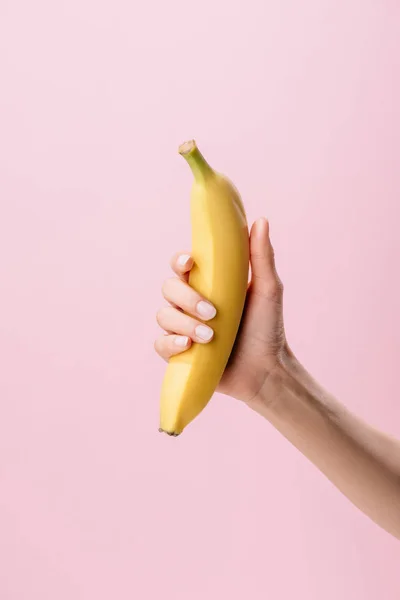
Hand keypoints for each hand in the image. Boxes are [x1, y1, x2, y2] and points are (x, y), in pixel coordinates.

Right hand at [154, 218, 287, 403]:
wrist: (266, 370)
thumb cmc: (267, 328)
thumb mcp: (268, 290)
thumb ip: (261, 256)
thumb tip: (260, 220)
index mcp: (208, 284)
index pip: (182, 265)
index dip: (179, 261)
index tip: (190, 263)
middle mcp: (191, 303)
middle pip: (168, 287)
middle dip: (187, 298)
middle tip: (213, 312)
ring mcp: (183, 328)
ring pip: (163, 315)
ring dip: (184, 323)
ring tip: (210, 336)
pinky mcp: (178, 353)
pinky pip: (160, 344)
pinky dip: (171, 343)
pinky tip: (189, 346)